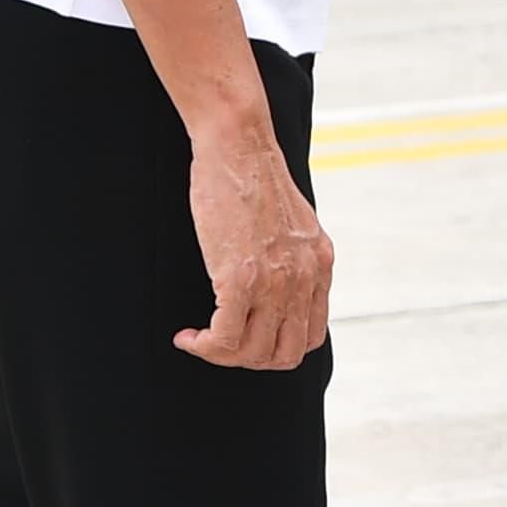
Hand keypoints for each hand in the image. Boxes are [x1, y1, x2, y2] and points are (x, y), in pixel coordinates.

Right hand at [174, 124, 332, 369]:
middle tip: (220, 343)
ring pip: (252, 353)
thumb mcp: (292, 225)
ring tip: (199, 338)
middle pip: (283, 354)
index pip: (309, 336)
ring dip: (221, 355)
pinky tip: (186, 335)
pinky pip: (224, 338)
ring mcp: (275, 279)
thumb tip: (277, 290)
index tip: (246, 337)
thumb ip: (294, 258)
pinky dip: (202, 346)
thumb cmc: (254, 180)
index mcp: (320, 263)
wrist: (239, 147)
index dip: (275, 348)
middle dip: (248, 359)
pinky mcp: (240, 276)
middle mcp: (304, 276)